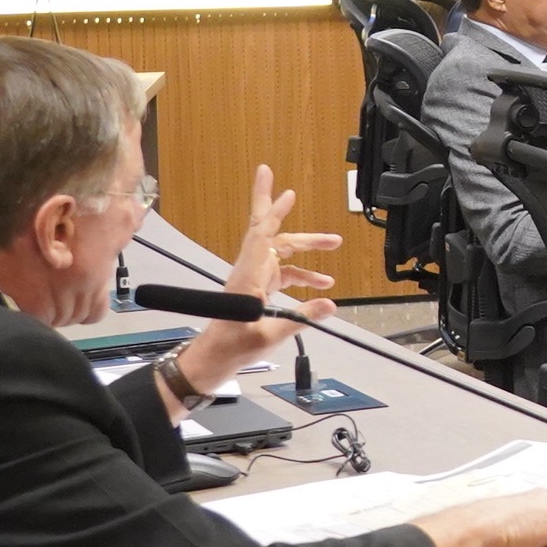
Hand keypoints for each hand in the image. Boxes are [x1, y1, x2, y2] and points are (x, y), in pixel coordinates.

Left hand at [169, 165, 338, 390]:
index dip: (271, 209)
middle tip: (289, 190)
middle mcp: (250, 271)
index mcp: (249, 277)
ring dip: (306, 246)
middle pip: (270, 233)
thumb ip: (301, 318)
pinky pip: (284, 273)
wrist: (213, 358)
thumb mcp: (268, 335)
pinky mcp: (258, 289)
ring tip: (333, 243)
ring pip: (281, 253)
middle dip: (279, 210)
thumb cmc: (232, 347)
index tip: (281, 188)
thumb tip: (330, 304)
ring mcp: (254, 279)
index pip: (261, 234)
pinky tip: (321, 284)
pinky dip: (303, 275)